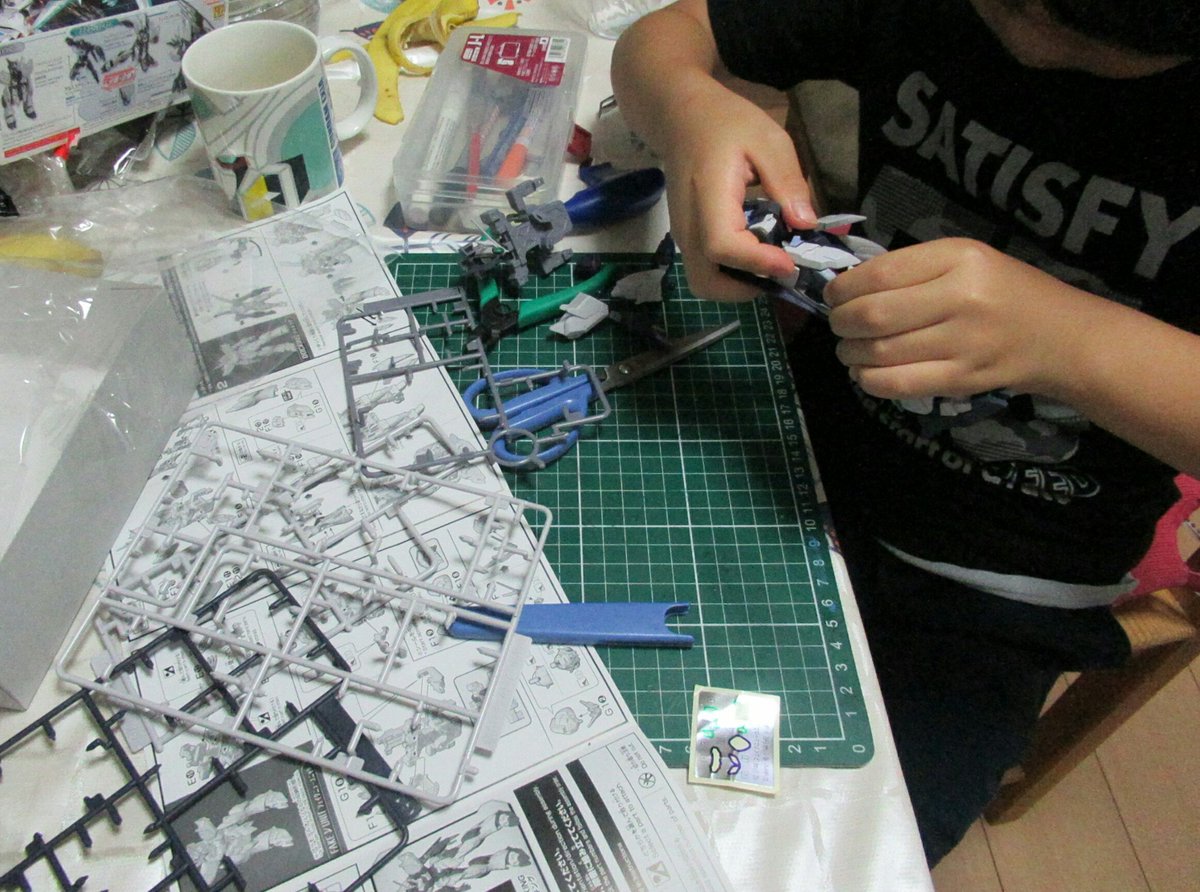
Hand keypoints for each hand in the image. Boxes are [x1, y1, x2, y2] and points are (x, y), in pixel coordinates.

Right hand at [659, 81, 816, 299]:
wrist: (680, 117)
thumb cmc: (725, 122)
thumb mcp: (768, 140)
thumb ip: (787, 182)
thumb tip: (806, 224)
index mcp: (708, 195)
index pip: (722, 246)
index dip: (756, 263)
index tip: (790, 264)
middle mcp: (688, 223)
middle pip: (706, 282)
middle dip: (744, 289)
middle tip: (779, 271)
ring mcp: (682, 234)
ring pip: (703, 282)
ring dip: (737, 285)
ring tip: (769, 264)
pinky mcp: (686, 238)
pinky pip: (705, 270)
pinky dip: (730, 275)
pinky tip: (756, 253)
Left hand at [825, 238, 1099, 400]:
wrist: (1060, 336)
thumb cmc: (1004, 291)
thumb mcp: (964, 260)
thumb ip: (912, 269)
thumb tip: (848, 288)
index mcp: (959, 258)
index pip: (880, 274)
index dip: (843, 289)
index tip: (833, 296)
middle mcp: (961, 298)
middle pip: (873, 315)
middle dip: (841, 323)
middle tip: (838, 325)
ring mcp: (963, 342)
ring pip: (879, 352)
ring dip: (850, 353)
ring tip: (850, 349)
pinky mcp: (962, 379)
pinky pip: (897, 384)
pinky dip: (869, 380)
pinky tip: (866, 372)